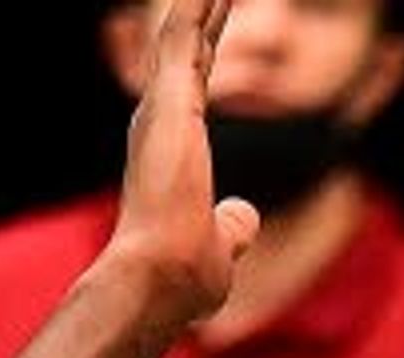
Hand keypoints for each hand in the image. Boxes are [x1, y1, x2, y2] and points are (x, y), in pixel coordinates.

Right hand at [115, 0, 262, 324]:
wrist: (157, 283)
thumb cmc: (183, 278)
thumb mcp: (219, 245)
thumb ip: (232, 226)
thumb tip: (245, 215)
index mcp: (172, 145)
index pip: (195, 80)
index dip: (207, 44)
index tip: (217, 11)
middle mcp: (161, 117)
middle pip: (188, 45)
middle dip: (203, 7)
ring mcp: (164, 104)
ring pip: (186, 29)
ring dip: (203, 1)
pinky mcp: (171, 97)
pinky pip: (186, 30)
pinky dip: (198, 4)